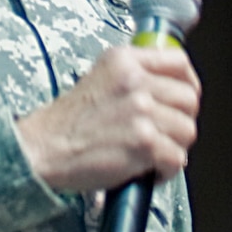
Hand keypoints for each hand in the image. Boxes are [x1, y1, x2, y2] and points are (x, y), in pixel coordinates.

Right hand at [14, 45, 200, 192]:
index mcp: (124, 61)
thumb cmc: (67, 122)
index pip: (178, 62)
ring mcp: (141, 111)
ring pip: (187, 130)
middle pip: (189, 98)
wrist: (42, 149)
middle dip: (182, 121)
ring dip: (174, 147)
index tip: (183, 99)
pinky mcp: (143, 142)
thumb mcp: (100, 78)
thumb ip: (133, 75)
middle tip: (166, 134)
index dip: (188, 83)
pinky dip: (167, 170)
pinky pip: (177, 157)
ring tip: (154, 155)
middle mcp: (135, 81)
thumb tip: (168, 85)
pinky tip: (150, 171)